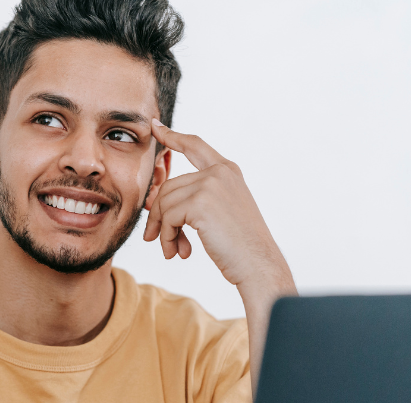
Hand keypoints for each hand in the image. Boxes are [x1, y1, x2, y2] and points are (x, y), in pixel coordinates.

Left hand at [146, 119, 295, 395]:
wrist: (258, 265)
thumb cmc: (240, 247)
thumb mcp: (218, 214)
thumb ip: (193, 199)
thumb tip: (152, 199)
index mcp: (228, 171)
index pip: (195, 145)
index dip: (173, 136)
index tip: (156, 128)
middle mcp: (220, 172)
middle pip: (168, 186)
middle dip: (159, 216)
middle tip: (160, 241)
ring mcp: (210, 185)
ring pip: (164, 203)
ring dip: (163, 231)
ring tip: (172, 251)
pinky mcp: (200, 202)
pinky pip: (167, 217)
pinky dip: (166, 237)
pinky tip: (176, 252)